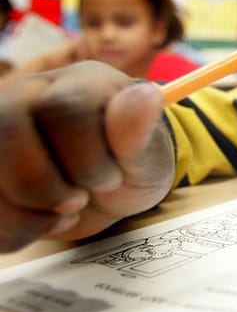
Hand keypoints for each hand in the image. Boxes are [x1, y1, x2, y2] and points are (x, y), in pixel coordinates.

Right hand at [0, 61, 174, 251]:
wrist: (112, 191)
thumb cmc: (132, 162)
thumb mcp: (147, 153)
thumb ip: (138, 130)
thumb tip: (143, 96)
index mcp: (78, 83)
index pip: (63, 109)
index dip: (85, 157)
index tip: (110, 179)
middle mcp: (29, 95)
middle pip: (9, 131)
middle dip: (46, 184)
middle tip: (79, 201)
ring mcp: (1, 128)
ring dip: (26, 212)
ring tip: (65, 213)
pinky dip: (13, 228)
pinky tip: (45, 222)